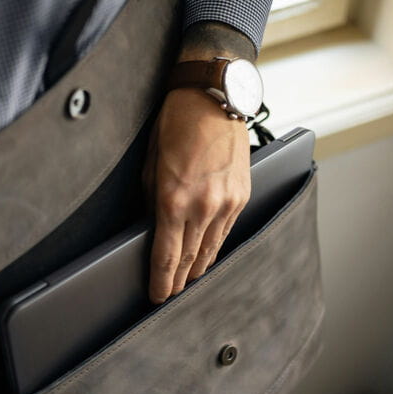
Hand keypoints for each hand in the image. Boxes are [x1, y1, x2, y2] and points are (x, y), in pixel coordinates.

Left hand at [142, 88, 250, 303]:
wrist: (214, 98)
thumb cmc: (177, 124)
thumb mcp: (151, 165)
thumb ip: (152, 202)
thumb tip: (153, 228)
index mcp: (174, 200)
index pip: (166, 255)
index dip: (161, 281)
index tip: (157, 295)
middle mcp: (203, 206)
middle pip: (189, 258)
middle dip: (178, 280)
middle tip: (170, 294)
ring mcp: (227, 203)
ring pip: (211, 248)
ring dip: (197, 267)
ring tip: (187, 280)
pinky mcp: (241, 195)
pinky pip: (226, 231)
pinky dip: (214, 246)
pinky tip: (206, 254)